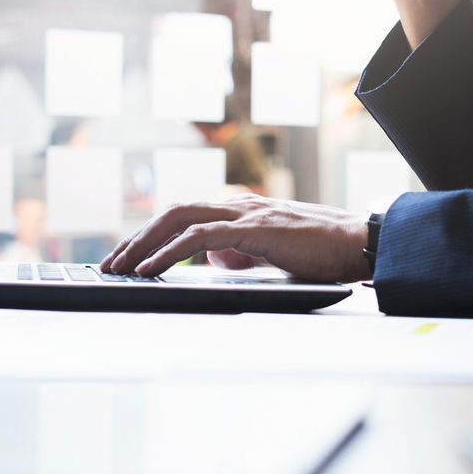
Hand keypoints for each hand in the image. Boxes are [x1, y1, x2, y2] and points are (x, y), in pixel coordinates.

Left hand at [100, 195, 370, 282]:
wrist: (361, 244)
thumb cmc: (324, 252)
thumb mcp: (273, 253)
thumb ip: (242, 252)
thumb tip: (214, 260)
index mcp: (242, 211)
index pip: (185, 215)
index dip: (152, 233)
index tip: (128, 255)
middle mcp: (239, 206)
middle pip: (173, 211)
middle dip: (137, 236)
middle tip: (111, 262)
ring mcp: (247, 214)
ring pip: (180, 218)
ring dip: (144, 243)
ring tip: (122, 266)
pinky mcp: (256, 229)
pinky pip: (201, 236)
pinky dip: (170, 251)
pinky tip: (152, 267)